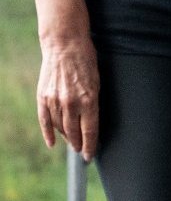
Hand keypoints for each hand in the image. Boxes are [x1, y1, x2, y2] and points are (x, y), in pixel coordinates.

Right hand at [37, 35, 99, 161]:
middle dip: (78, 144)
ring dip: (66, 137)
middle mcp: (71, 103)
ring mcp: (55, 101)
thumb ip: (93, 103)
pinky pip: (45, 121)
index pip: (90, 131)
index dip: (90, 145)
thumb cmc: (87, 62)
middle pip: (74, 132)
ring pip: (60, 128)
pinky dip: (48, 133)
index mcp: (89, 100)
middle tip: (81, 150)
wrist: (65, 46)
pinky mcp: (43, 97)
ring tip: (72, 143)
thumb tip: (90, 122)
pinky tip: (52, 143)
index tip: (90, 155)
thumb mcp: (97, 82)